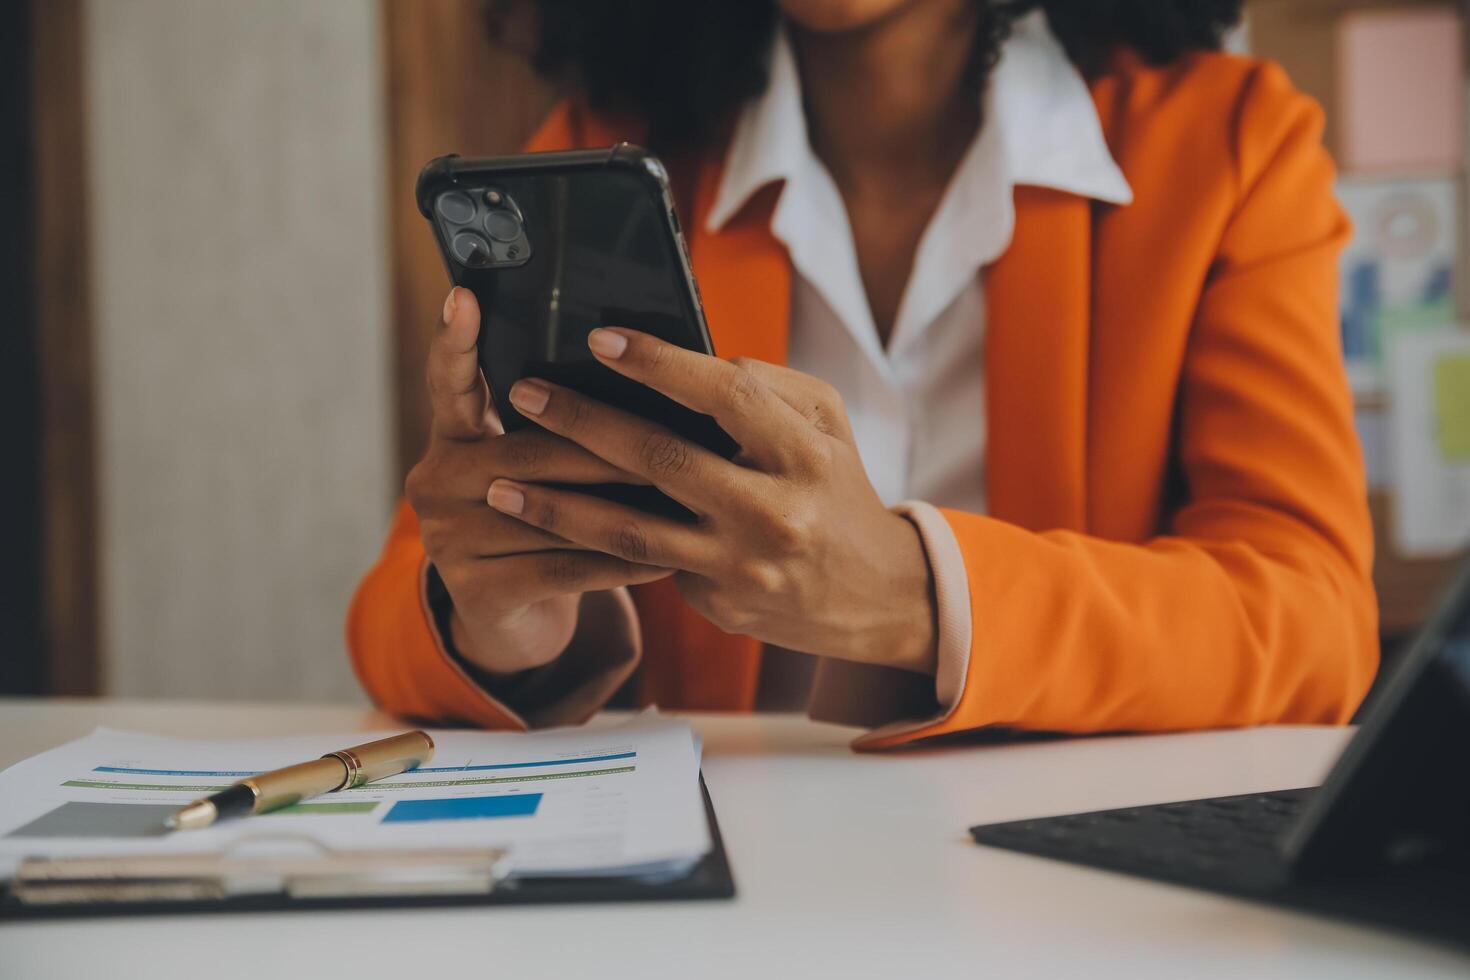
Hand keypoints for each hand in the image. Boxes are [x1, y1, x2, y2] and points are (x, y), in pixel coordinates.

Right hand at [406, 291, 672, 676]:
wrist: (516, 620)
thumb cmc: (547, 523)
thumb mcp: (542, 470)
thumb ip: (563, 428)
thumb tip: (641, 376)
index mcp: (452, 437)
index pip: (450, 381)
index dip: (455, 340)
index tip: (464, 296)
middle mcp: (435, 480)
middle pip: (525, 453)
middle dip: (602, 449)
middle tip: (670, 439)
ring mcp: (447, 539)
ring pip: (547, 513)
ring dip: (621, 508)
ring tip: (685, 497)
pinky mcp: (475, 591)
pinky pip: (560, 569)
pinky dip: (619, 563)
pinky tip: (668, 558)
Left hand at [486, 328, 936, 673]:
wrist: (873, 595)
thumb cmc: (837, 488)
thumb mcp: (825, 424)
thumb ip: (763, 387)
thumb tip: (681, 363)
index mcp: (803, 454)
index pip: (723, 396)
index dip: (658, 364)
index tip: (600, 340)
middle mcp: (772, 512)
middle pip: (660, 460)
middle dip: (582, 424)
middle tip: (524, 394)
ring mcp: (741, 566)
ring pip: (630, 533)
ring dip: (556, 507)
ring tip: (499, 485)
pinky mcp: (717, 604)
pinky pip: (646, 566)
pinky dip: (593, 543)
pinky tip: (547, 524)